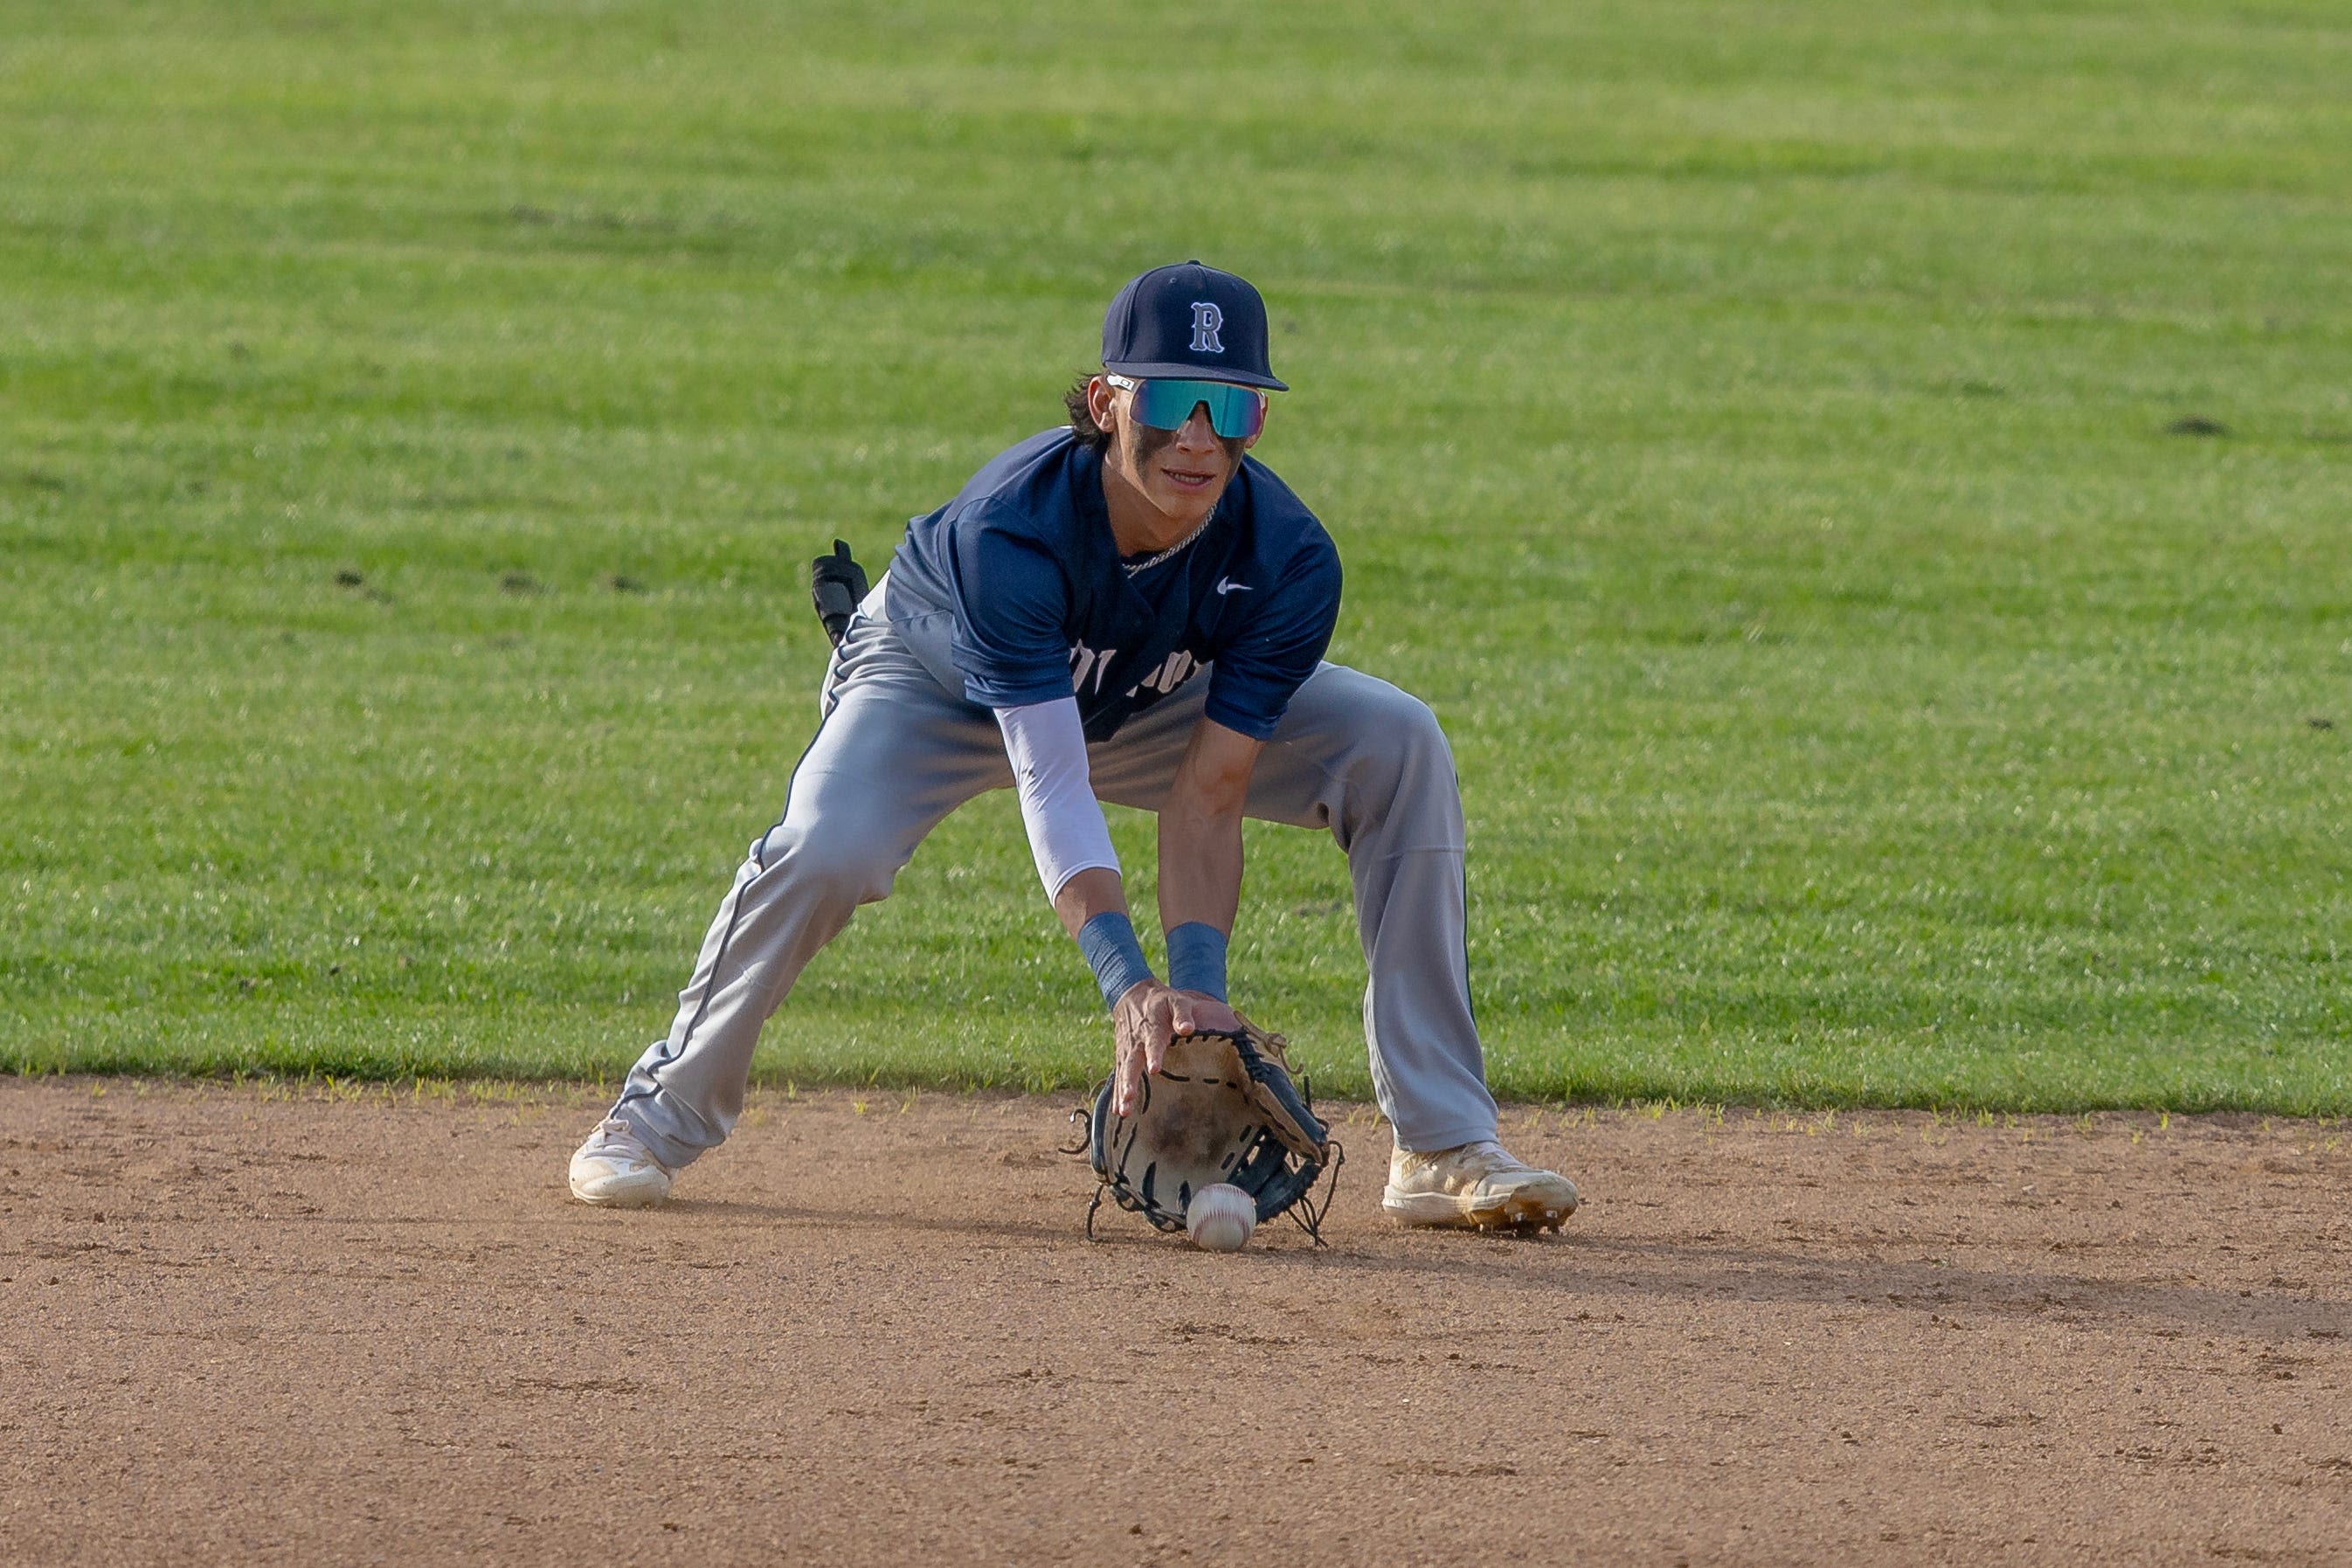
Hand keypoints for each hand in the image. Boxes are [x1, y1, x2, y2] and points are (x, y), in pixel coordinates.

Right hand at [1111, 981, 1241, 1116]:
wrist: (1133, 996)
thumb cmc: (1161, 1001)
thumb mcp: (1176, 1001)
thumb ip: (1182, 1014)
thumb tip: (1188, 1028)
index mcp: (1152, 1028)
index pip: (1153, 1042)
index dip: (1154, 1055)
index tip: (1154, 1069)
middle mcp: (1136, 1042)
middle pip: (1131, 1063)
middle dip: (1130, 1081)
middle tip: (1129, 1097)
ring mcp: (1127, 1051)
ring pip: (1123, 1073)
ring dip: (1122, 1092)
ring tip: (1123, 1111)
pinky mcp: (1122, 1058)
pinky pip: (1119, 1077)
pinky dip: (1117, 1094)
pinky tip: (1119, 1112)